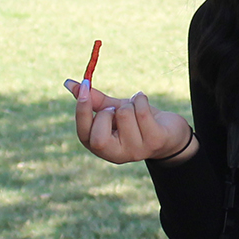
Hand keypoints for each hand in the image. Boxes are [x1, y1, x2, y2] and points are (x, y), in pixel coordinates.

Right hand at [66, 79, 194, 165]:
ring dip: (130, 103)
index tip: (84, 87)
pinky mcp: (155, 141)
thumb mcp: (113, 110)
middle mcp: (117, 154)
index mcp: (102, 147)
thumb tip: (69, 83)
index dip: (82, 111)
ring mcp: (137, 151)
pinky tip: (145, 102)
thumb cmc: (137, 121)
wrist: (170, 131)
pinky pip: (141, 112)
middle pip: (99, 138)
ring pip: (123, 116)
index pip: (83, 134)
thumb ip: (93, 101)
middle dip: (108, 113)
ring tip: (136, 107)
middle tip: (117, 108)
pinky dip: (141, 99)